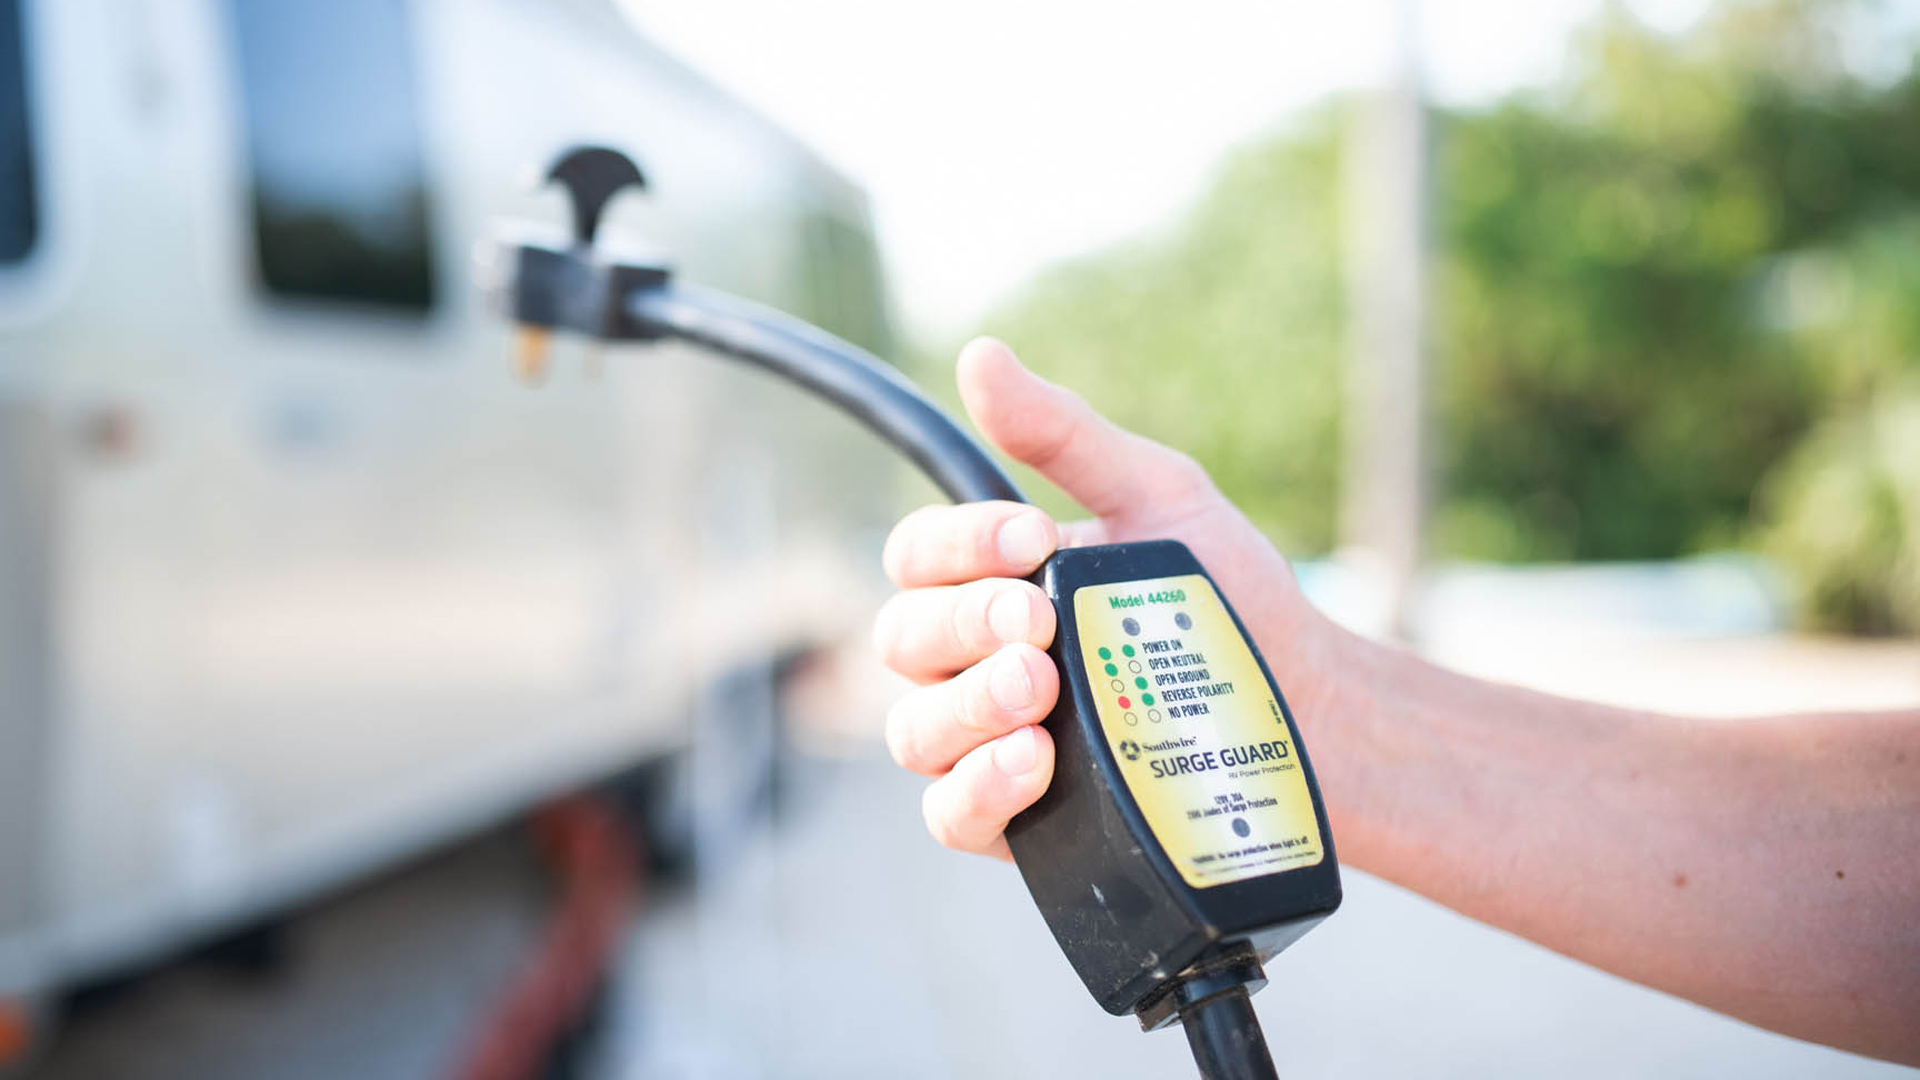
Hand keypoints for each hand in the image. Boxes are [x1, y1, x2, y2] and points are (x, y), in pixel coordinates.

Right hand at [873, 338, 1332, 859]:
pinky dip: (977, 788)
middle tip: (1039, 620)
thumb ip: (1064, 436)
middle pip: (903, 639)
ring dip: (966, 704)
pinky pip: (951, 815)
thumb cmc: (1229, 602)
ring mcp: (992, 745)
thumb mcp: (1158, 499)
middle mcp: (976, 662)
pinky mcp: (1020, 825)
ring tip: (1038, 690)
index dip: (958, 542)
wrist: (1313, 713)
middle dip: (963, 622)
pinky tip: (1031, 760)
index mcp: (995, 580)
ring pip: (915, 730)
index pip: (919, 555)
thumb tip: (980, 355)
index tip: (1033, 533)